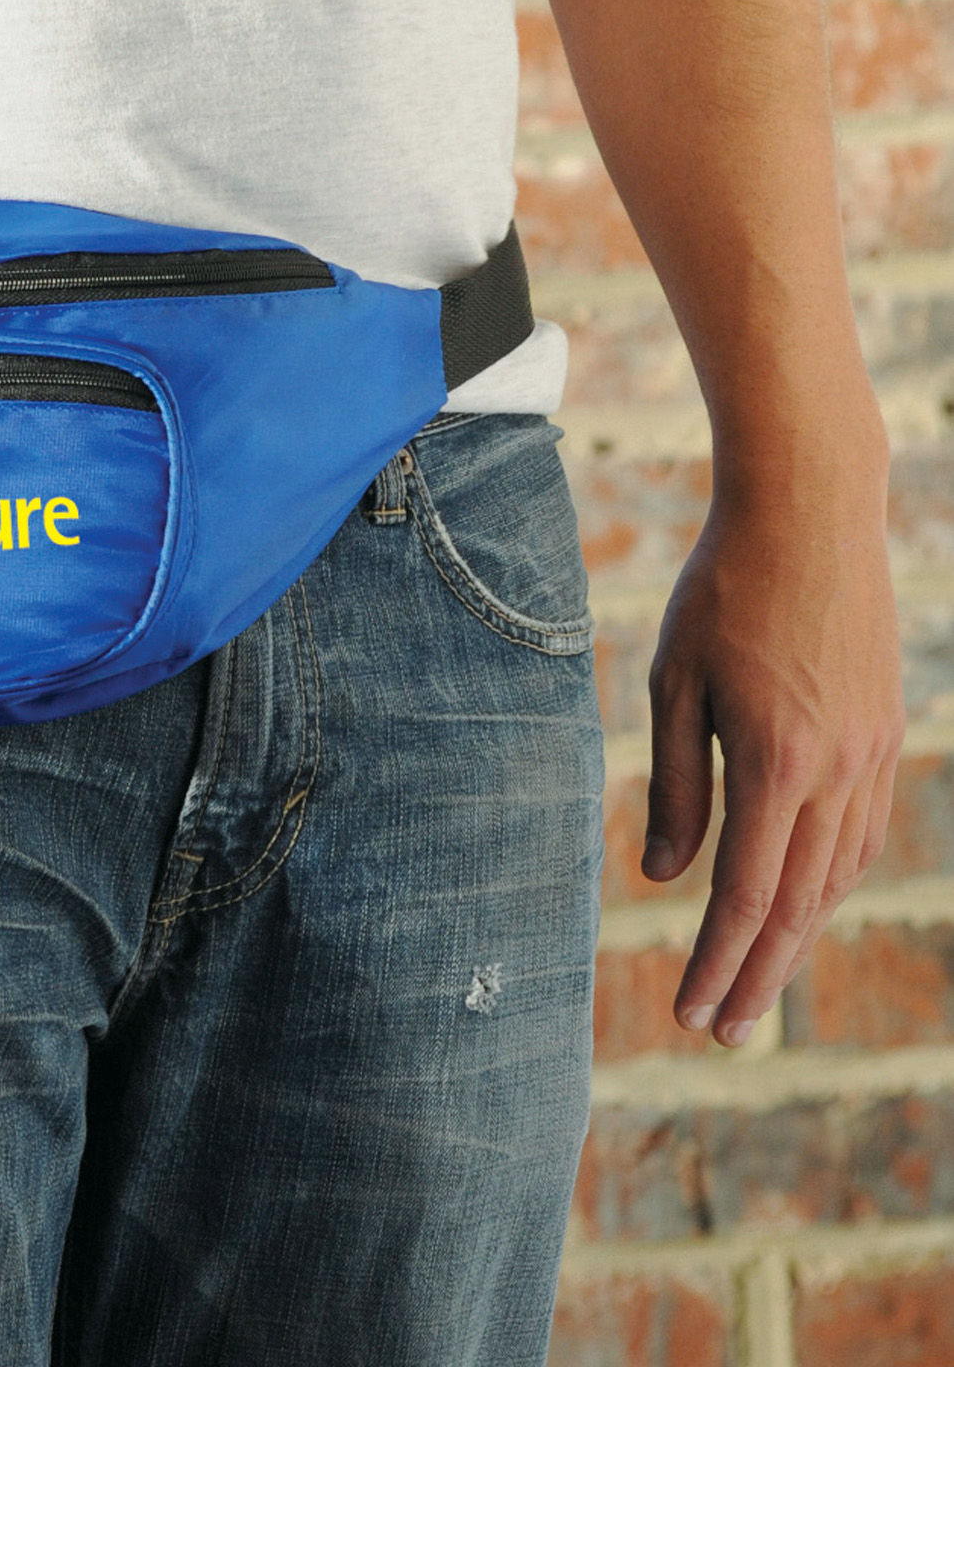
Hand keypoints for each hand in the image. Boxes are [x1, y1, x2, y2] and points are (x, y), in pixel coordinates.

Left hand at [643, 452, 903, 1045]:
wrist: (810, 513)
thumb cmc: (723, 592)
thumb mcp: (674, 686)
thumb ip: (677, 786)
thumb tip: (664, 876)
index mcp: (779, 762)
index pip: (746, 893)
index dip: (717, 961)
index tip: (688, 1013)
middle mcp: (839, 770)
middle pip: (798, 902)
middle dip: (758, 976)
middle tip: (721, 1033)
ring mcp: (873, 753)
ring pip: (835, 873)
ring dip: (795, 936)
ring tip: (755, 984)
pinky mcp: (883, 734)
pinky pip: (860, 831)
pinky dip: (825, 879)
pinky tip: (797, 900)